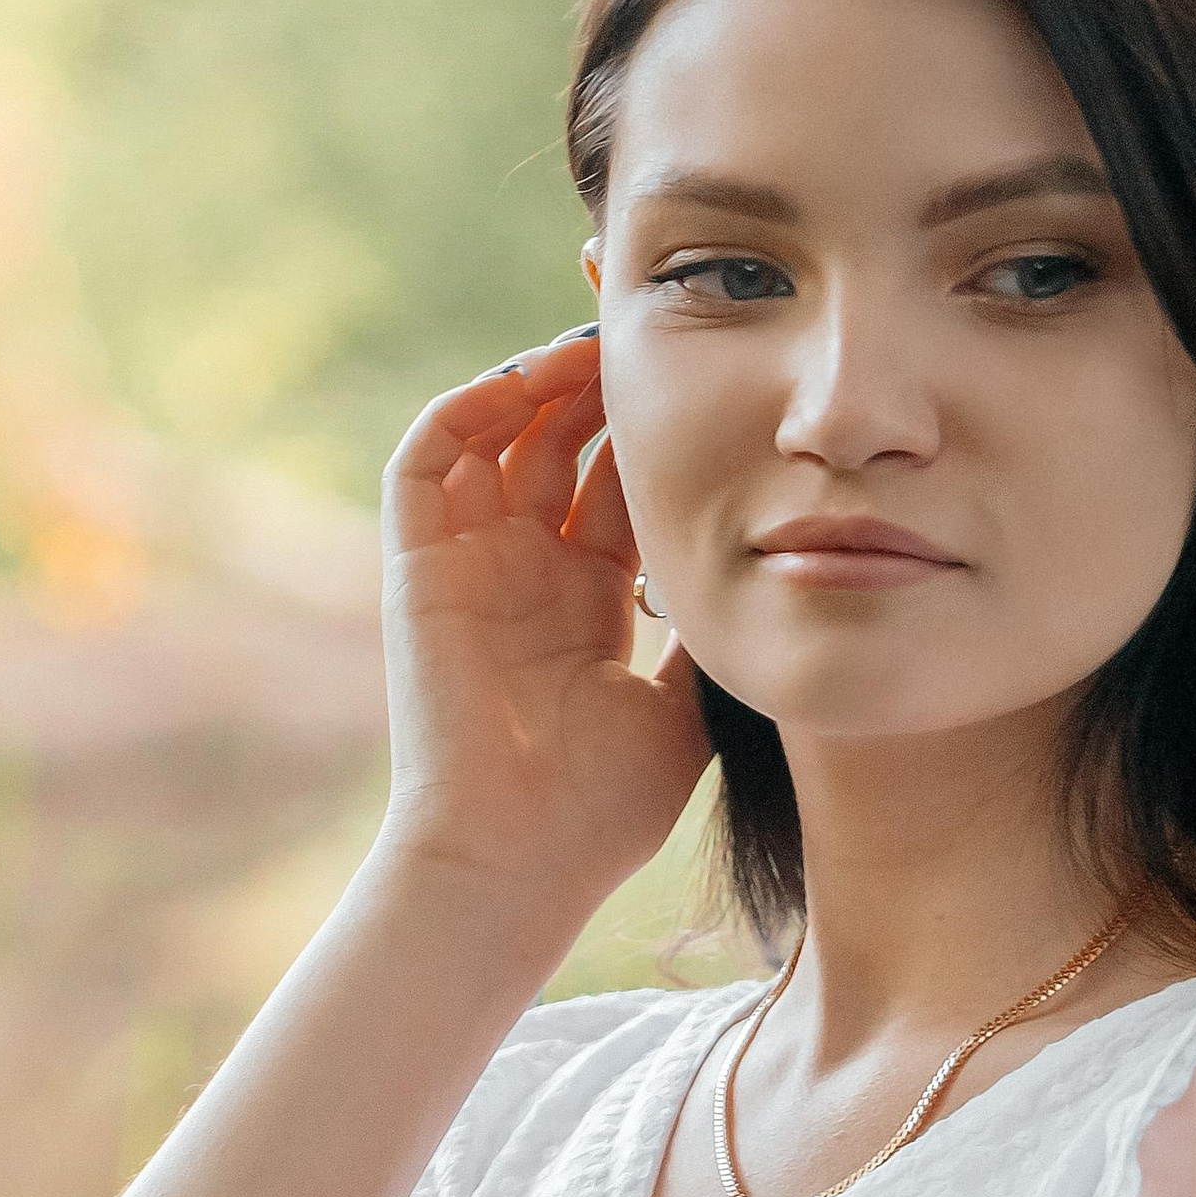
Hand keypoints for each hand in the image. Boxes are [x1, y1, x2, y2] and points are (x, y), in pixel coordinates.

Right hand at [376, 324, 711, 922]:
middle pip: (560, 444)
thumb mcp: (687, 701)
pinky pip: (426, 461)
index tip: (711, 379)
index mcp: (590, 602)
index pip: (618, 485)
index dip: (655, 430)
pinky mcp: (418, 568)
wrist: (516, 861)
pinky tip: (525, 379)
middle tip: (653, 336)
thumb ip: (711, 625)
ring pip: (493, 436)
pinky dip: (466, 407)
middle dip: (601, 385)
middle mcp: (528, 574)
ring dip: (537, 381)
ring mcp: (471, 567)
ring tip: (593, 344)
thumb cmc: (601, 809)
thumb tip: (777, 556)